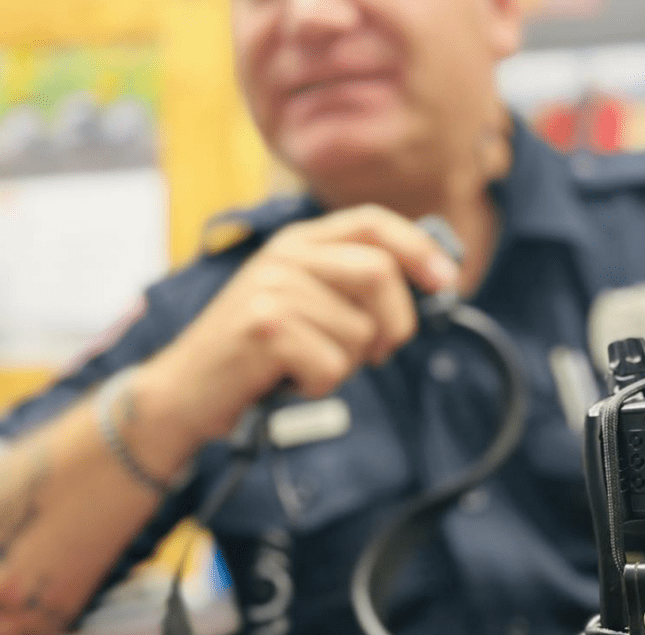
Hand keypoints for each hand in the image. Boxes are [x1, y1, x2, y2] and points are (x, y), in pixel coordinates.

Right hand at [137, 204, 458, 446]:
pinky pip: (333, 366)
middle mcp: (284, 255)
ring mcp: (272, 288)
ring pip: (360, 331)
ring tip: (305, 364)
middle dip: (396, 323)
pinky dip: (320, 386)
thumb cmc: (259, 353)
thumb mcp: (306, 304)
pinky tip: (287, 380)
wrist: (185, 391)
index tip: (447, 281)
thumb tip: (437, 279)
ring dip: (347, 364)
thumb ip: (355, 285)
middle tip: (376, 353)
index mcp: (299, 242)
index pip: (371, 222)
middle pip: (380, 273)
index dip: (418, 248)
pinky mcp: (265, 327)